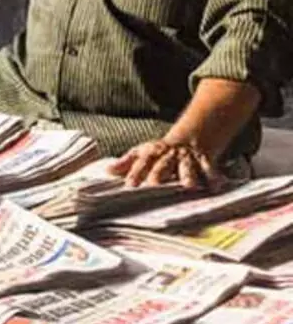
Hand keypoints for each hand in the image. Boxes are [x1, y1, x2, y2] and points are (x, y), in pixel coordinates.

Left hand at [108, 140, 223, 188]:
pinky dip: (213, 177)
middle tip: (155, 185)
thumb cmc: (162, 151)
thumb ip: (127, 163)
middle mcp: (169, 155)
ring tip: (188, 186)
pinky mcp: (204, 160)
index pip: (141, 162)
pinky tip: (216, 187)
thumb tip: (107, 171)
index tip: (130, 185)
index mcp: (152, 153)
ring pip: (187, 166)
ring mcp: (187, 157)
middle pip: (162, 164)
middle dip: (159, 174)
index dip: (135, 172)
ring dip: (187, 175)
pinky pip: (210, 169)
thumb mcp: (143, 153)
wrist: (192, 137)